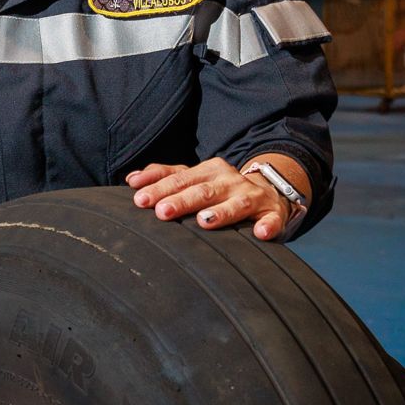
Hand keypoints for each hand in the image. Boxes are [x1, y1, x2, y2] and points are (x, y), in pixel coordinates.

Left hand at [127, 158, 293, 240]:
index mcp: (208, 171)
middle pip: (203, 191)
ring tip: (204, 221)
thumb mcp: (195, 178)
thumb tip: (132, 180)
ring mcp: (252, 196)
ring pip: (237, 203)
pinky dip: (268, 225)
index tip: (139, 199)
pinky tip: (260, 233)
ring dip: (222, 212)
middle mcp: (229, 180)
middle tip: (162, 212)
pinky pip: (272, 220)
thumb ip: (165, 177)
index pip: (180, 178)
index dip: (160, 188)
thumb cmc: (221, 188)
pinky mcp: (272, 213)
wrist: (269, 190)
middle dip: (182, 200)